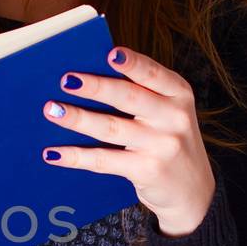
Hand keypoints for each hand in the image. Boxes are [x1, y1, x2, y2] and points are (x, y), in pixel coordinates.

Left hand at [41, 47, 216, 237]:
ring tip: (52, 111)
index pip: (154, 74)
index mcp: (179, 95)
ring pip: (111, 128)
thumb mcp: (169, 114)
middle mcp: (174, 118)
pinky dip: (76, 156)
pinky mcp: (147, 171)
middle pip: (128, 97)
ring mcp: (162, 146)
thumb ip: (141, 95)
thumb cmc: (169, 142)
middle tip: (66, 80)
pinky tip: (53, 153)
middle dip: (95, 87)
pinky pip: (103, 160)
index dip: (132, 63)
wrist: (195, 192)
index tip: (110, 54)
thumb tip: (87, 79)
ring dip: (77, 118)